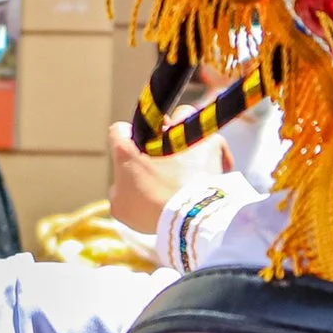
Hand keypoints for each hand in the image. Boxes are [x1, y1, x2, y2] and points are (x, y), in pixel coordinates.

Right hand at [106, 122, 227, 233]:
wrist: (189, 213)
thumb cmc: (152, 212)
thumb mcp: (121, 207)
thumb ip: (120, 190)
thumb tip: (125, 186)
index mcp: (128, 149)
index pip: (119, 131)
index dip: (125, 142)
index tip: (134, 155)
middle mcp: (155, 134)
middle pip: (154, 123)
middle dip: (159, 136)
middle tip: (165, 159)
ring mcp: (185, 135)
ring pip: (185, 119)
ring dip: (185, 134)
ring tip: (190, 157)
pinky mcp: (212, 142)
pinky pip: (213, 141)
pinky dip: (212, 153)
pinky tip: (211, 170)